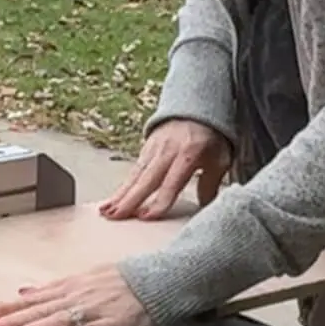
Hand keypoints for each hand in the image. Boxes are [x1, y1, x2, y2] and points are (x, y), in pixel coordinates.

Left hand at [0, 264, 156, 325]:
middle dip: (9, 320)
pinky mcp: (114, 325)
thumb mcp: (86, 278)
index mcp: (69, 287)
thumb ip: (54, 289)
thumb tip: (25, 291)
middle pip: (37, 310)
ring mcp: (94, 310)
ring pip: (57, 321)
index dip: (3, 307)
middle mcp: (77, 297)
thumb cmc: (126, 281)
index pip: (29, 299)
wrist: (163, 280)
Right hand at [101, 119, 231, 221]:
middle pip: (146, 180)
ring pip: (134, 176)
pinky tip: (111, 202)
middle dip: (129, 199)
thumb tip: (204, 207)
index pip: (171, 182)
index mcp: (188, 154)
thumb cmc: (209, 137)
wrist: (194, 108)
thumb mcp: (219, 159)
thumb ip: (211, 183)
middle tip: (115, 216)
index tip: (146, 217)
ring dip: (119, 195)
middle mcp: (166, 152)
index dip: (159, 201)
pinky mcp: (144, 151)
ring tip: (105, 212)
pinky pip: (132, 172)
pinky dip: (121, 188)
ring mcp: (153, 150)